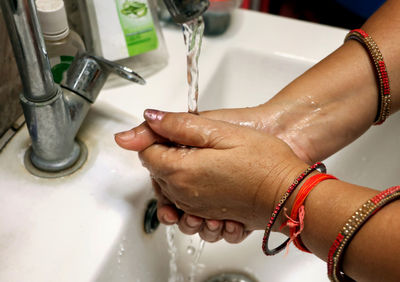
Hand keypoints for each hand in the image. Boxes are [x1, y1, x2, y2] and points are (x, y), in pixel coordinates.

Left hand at [130, 109, 306, 229]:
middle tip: (189, 142)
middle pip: (156, 174)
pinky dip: (191, 196)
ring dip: (176, 178)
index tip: (172, 131)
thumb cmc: (264, 161)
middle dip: (165, 156)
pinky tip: (206, 184)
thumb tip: (148, 120)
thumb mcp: (221, 131)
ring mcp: (196, 210)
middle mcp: (184, 195)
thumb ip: (179, 125)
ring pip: (168, 193)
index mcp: (182, 171)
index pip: (146, 153)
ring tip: (196, 163)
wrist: (291, 192)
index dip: (156, 138)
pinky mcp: (209, 217)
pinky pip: (187, 209)